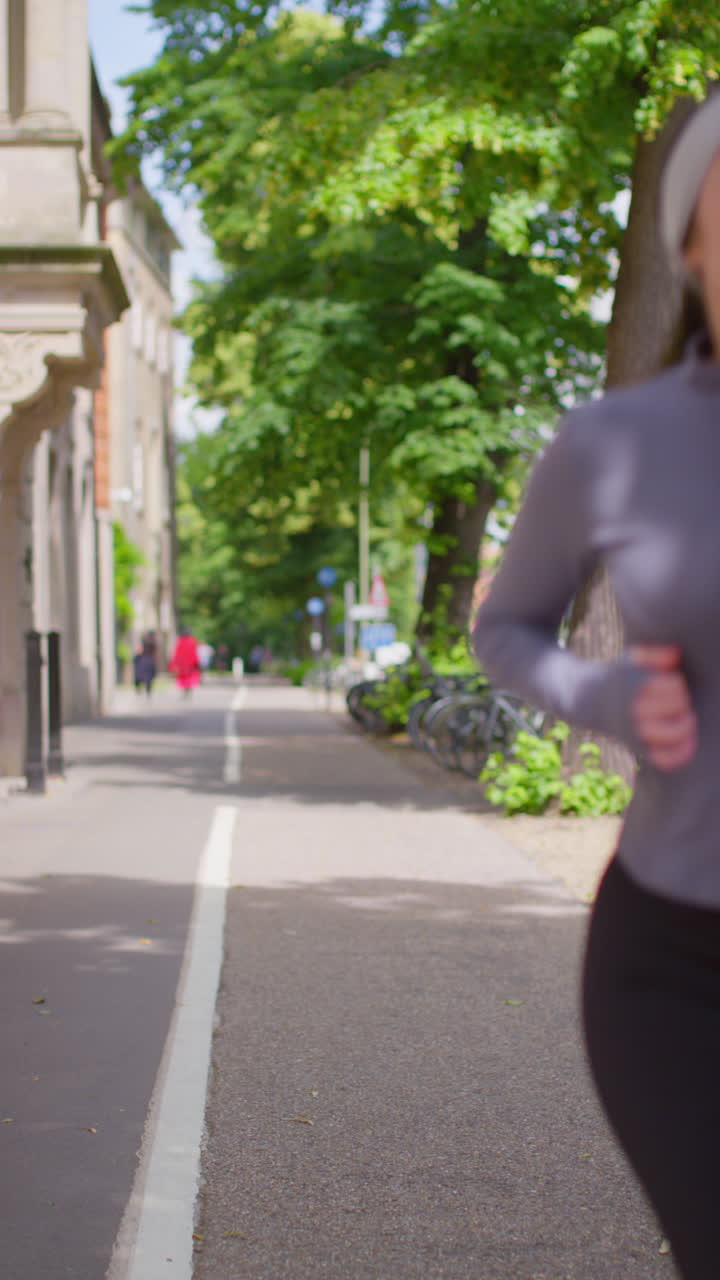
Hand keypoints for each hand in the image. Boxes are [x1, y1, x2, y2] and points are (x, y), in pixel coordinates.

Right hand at [630, 645, 696, 770]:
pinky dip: (680, 753)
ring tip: (686, 719)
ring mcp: (635, 731)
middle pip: (678, 705)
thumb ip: (657, 653)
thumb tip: (676, 655)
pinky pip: (664, 758)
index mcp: (634, 685)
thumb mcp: (634, 658)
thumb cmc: (619, 677)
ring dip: (685, 725)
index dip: (678, 684)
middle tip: (677, 702)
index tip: (671, 684)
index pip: (675, 685)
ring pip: (673, 732)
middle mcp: (634, 709)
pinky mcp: (637, 748)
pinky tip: (688, 742)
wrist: (586, 700)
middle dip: (682, 701)